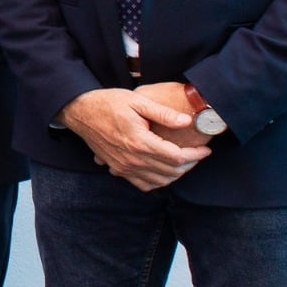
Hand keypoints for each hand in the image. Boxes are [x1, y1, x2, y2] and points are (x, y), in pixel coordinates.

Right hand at [57, 88, 211, 191]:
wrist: (81, 111)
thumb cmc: (108, 103)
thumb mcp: (138, 101)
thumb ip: (164, 113)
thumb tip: (186, 121)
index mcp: (140, 142)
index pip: (177, 157)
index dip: (196, 155)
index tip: (205, 149)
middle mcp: (133, 159)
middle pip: (171, 171)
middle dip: (190, 164)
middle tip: (197, 153)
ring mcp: (124, 167)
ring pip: (160, 181)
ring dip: (176, 174)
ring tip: (184, 161)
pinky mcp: (117, 169)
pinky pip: (143, 185)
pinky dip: (158, 181)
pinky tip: (163, 170)